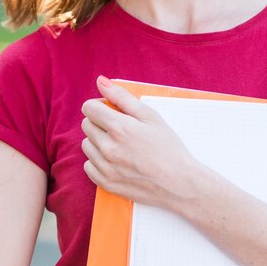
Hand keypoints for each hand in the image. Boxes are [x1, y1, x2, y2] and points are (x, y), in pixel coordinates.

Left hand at [80, 76, 201, 209]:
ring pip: (86, 145)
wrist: (180, 184)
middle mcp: (108, 148)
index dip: (99, 106)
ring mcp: (105, 167)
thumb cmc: (168, 147)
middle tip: (121, 129)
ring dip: (98, 142)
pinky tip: (116, 161)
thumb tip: (100, 81)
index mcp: (119, 127)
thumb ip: (122, 97)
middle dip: (99, 123)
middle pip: (86, 125)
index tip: (111, 111)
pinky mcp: (105, 183)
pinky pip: (88, 165)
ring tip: (121, 146)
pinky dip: (98, 161)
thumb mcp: (150, 116)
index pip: (89, 108)